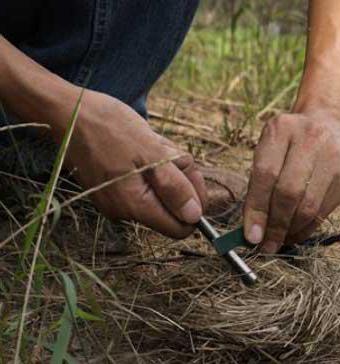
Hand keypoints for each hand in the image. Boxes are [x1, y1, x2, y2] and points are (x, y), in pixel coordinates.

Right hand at [63, 90, 206, 237]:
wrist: (70, 113)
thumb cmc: (110, 127)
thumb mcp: (151, 152)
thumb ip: (174, 187)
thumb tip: (194, 216)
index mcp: (135, 205)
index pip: (179, 228)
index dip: (194, 204)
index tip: (189, 174)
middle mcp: (124, 211)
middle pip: (172, 207)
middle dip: (179, 179)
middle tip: (165, 150)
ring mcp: (117, 200)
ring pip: (161, 191)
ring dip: (166, 167)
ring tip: (149, 145)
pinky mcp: (113, 189)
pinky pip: (145, 183)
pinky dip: (151, 165)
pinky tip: (140, 146)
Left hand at [243, 110, 339, 252]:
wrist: (333, 122)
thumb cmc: (291, 142)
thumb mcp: (270, 148)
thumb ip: (258, 183)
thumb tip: (252, 229)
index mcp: (282, 129)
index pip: (265, 174)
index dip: (256, 209)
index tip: (250, 236)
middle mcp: (310, 140)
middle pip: (289, 193)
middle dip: (275, 226)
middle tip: (265, 246)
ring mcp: (333, 159)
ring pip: (308, 207)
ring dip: (291, 231)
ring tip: (279, 241)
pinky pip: (324, 212)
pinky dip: (307, 228)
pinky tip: (295, 233)